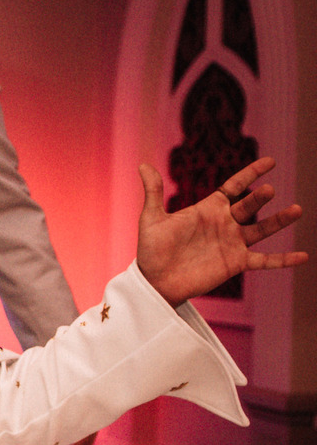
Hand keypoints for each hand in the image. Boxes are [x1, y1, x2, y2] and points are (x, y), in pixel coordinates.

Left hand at [136, 157, 305, 306]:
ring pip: (262, 229)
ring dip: (279, 221)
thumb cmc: (151, 250)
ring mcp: (232, 244)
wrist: (154, 282)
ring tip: (297, 210)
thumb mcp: (152, 218)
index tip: (270, 162)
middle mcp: (224, 224)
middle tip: (268, 190)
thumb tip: (143, 164)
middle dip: (260, 197)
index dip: (251, 174)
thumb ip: (154, 192)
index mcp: (208, 209)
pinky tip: (304, 256)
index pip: (234, 186)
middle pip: (249, 206)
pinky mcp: (235, 264)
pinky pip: (264, 261)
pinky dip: (283, 260)